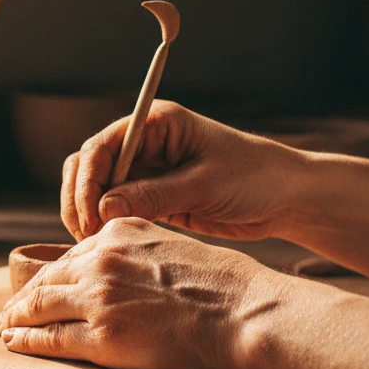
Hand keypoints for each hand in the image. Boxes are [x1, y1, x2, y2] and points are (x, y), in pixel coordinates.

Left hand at [0, 218, 282, 368]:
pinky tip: (15, 342)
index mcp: (119, 233)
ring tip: (6, 325)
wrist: (244, 314)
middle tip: (11, 308)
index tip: (41, 286)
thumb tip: (124, 270)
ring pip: (40, 305)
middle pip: (49, 278)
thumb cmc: (225, 285)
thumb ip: (138, 253)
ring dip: (17, 317)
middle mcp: (101, 260)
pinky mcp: (101, 337)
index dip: (53, 275)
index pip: (73, 256)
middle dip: (26, 296)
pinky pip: (50, 338)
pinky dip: (26, 340)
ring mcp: (97, 298)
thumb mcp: (174, 245)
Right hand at [62, 100, 302, 242]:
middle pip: (88, 166)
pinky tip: (108, 245)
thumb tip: (104, 208)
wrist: (287, 198)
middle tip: (88, 236)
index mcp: (154, 124)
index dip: (89, 181)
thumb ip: (153, 195)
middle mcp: (142, 142)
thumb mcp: (204, 185)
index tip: (91, 216)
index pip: (102, 146)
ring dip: (88, 214)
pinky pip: (114, 208)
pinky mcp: (150, 196)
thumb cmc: (255, 177)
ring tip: (94, 244)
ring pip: (96, 190)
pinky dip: (106, 225)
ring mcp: (144, 170)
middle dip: (81, 199)